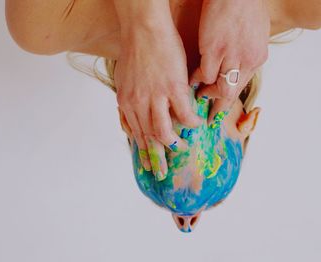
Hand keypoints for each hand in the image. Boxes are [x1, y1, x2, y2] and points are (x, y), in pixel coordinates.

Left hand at [115, 23, 201, 180]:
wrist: (144, 30)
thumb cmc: (135, 51)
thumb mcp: (123, 79)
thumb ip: (127, 99)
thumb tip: (127, 113)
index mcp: (127, 102)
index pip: (135, 133)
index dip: (142, 151)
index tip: (147, 164)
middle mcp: (139, 104)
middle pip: (148, 138)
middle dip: (155, 158)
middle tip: (161, 173)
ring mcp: (156, 97)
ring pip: (163, 131)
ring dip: (173, 142)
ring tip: (180, 148)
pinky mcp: (174, 88)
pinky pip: (185, 114)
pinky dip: (191, 123)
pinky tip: (197, 126)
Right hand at [190, 0, 269, 124]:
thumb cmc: (247, 6)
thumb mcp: (257, 33)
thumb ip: (250, 51)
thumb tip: (241, 64)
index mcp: (257, 57)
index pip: (242, 85)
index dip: (230, 98)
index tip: (222, 108)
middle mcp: (247, 61)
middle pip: (232, 92)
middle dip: (219, 105)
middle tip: (209, 115)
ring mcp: (231, 56)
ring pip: (220, 88)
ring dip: (207, 93)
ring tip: (199, 96)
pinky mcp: (214, 49)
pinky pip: (204, 74)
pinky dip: (197, 79)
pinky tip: (191, 80)